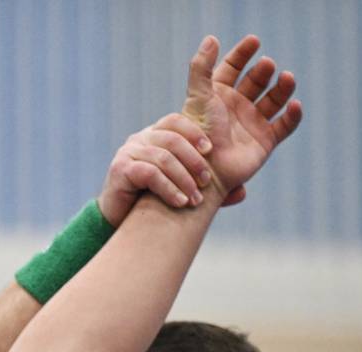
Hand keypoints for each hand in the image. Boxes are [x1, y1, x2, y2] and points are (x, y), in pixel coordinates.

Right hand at [97, 114, 228, 227]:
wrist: (119, 221)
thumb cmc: (152, 201)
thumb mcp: (182, 187)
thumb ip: (209, 188)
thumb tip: (242, 193)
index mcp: (156, 135)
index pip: (175, 120)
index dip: (195, 133)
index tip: (211, 151)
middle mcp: (141, 139)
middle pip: (172, 138)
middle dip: (194, 160)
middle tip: (207, 182)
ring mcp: (129, 152)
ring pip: (163, 157)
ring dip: (183, 179)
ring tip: (195, 199)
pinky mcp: (120, 169)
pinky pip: (149, 173)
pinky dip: (168, 189)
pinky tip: (180, 202)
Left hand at [182, 34, 302, 197]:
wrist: (205, 170)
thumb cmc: (198, 134)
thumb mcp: (198, 96)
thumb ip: (201, 68)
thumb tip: (212, 38)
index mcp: (218, 96)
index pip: (233, 67)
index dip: (243, 53)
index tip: (254, 41)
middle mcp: (237, 107)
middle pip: (256, 81)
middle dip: (263, 71)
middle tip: (267, 65)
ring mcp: (252, 124)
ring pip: (274, 99)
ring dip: (283, 88)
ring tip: (286, 77)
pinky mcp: (266, 141)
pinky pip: (285, 125)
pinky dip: (293, 115)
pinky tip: (294, 104)